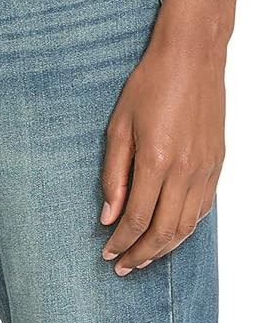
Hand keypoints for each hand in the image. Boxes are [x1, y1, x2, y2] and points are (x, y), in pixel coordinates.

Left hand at [100, 29, 225, 274]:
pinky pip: (202, 209)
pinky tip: (169, 234)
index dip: (120, 242)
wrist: (192, 56)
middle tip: (122, 267)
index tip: (107, 252)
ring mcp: (205, 169)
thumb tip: (108, 216)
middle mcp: (185, 170)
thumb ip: (113, 175)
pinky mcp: (216, 164)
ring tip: (143, 257)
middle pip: (163, 232)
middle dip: (140, 255)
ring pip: (186, 227)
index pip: (136, 219)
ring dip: (163, 249)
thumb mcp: (118, 127)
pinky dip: (185, 229)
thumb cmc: (150, 85)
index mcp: (156, 161)